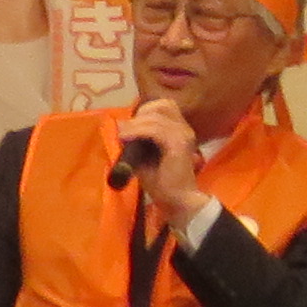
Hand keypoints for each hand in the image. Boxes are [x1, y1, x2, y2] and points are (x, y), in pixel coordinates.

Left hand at [126, 94, 209, 225]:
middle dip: (141, 114)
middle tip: (127, 131)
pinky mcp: (179, 144)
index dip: (146, 110)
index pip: (165, 106)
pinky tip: (126, 138)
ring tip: (123, 136)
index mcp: (179, 130)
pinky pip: (156, 130)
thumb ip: (138, 140)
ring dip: (135, 124)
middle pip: (162, 105)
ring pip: (156, 117)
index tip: (130, 126)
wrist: (177, 201)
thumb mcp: (145, 157)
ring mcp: (183, 135)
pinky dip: (138, 131)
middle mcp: (184, 128)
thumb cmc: (163, 182)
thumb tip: (122, 128)